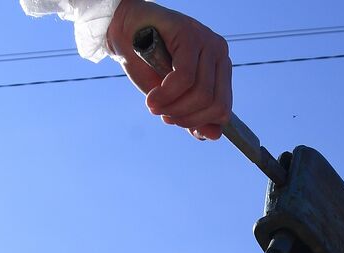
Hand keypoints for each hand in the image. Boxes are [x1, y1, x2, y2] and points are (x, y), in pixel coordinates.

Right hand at [106, 0, 231, 140]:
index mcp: (219, 67)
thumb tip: (214, 136)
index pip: (224, 108)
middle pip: (216, 104)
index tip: (174, 120)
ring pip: (202, 93)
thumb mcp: (171, 95)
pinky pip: (186, 77)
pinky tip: (152, 99)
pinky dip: (168, 94)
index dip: (199, 122)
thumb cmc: (145, 59)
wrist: (120, 26)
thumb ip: (193, 115)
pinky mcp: (190, 34)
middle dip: (187, 118)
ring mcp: (207, 41)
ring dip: (174, 107)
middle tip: (163, 117)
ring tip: (154, 107)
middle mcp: (219, 52)